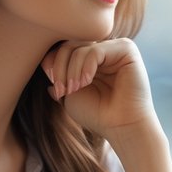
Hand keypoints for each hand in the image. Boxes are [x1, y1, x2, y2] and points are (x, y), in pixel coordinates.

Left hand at [41, 39, 156, 139]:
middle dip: (60, 68)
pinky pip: (95, 50)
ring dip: (71, 70)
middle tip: (63, 90)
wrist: (122, 126)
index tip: (58, 89)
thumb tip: (45, 61)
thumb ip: (57, 75)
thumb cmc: (98, 114)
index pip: (64, 49)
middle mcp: (103, 50)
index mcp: (90, 59)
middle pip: (69, 45)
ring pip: (80, 47)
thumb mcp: (69, 93)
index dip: (53, 65)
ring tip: (74, 89)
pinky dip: (85, 67)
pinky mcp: (126, 49)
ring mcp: (115, 48)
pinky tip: (86, 82)